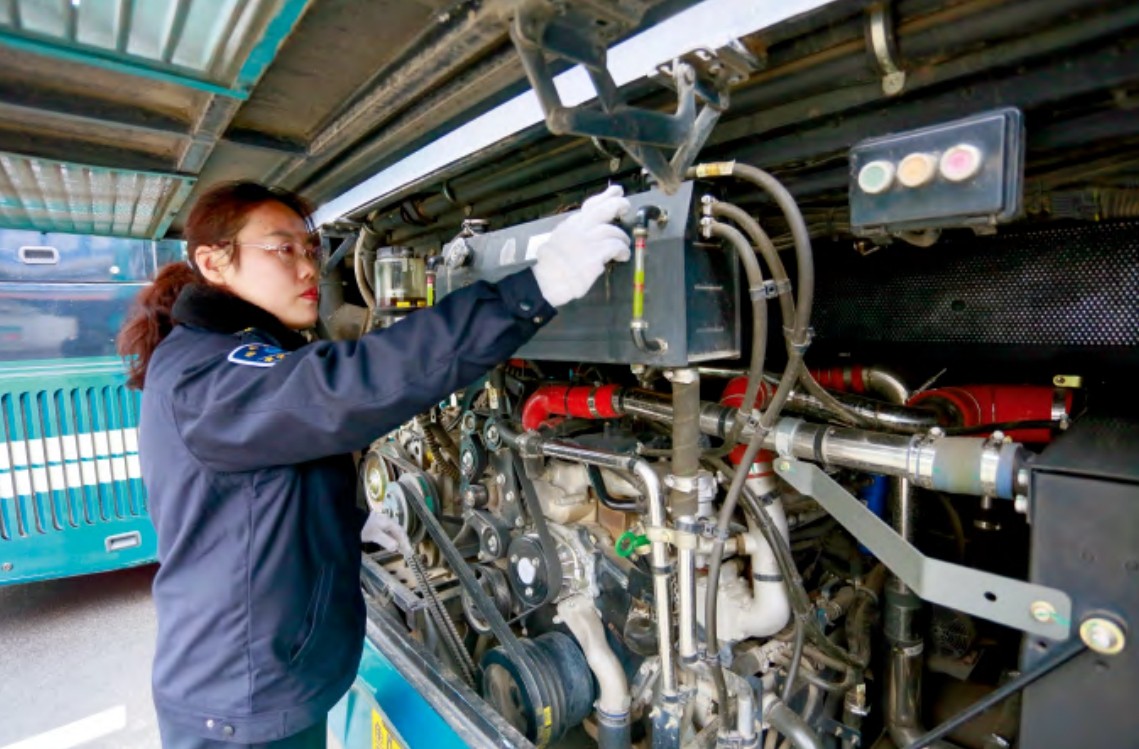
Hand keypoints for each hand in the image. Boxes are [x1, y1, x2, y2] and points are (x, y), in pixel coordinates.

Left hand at [361, 511, 411, 554]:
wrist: (348, 520)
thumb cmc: (363, 527)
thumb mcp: (374, 534)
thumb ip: (386, 540)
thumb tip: (397, 547)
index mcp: (388, 522)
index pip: (400, 532)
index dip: (406, 542)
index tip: (410, 551)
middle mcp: (386, 521)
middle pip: (397, 532)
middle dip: (402, 541)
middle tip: (406, 551)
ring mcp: (380, 523)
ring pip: (392, 532)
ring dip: (396, 541)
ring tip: (399, 549)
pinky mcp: (374, 526)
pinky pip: (386, 533)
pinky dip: (390, 540)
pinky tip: (389, 544)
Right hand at [532, 185, 631, 306]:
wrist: (547, 280)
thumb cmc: (551, 266)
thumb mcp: (558, 241)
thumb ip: (573, 234)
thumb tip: (587, 233)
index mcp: (571, 224)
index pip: (590, 205)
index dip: (606, 196)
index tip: (616, 191)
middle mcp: (581, 227)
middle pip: (605, 209)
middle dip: (618, 204)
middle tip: (626, 207)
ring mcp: (589, 239)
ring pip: (613, 230)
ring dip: (622, 238)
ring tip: (624, 246)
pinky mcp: (597, 253)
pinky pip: (617, 246)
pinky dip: (623, 251)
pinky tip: (622, 256)